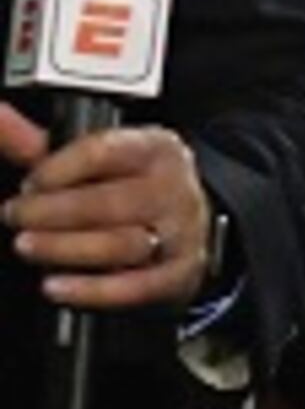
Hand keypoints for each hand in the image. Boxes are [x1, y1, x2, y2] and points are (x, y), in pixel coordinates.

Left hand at [0, 110, 211, 312]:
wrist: (182, 226)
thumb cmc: (129, 188)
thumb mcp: (93, 158)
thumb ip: (39, 144)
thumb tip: (0, 118)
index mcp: (155, 150)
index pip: (105, 153)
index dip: (58, 169)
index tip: (28, 183)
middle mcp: (174, 190)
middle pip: (110, 202)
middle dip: (52, 212)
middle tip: (15, 216)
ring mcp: (181, 234)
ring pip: (122, 244)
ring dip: (66, 248)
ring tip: (27, 246)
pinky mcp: (179, 274)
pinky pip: (136, 286)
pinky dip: (92, 290)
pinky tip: (56, 285)